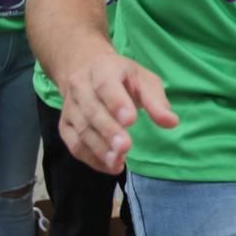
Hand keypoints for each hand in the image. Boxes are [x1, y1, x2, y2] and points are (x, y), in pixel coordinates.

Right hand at [58, 53, 178, 174]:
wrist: (85, 69)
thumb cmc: (122, 77)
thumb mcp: (143, 80)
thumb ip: (156, 100)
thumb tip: (171, 122)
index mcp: (102, 69)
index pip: (106, 85)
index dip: (116, 103)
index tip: (131, 120)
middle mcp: (80, 86)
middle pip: (91, 111)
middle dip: (108, 131)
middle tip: (125, 147)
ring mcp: (70, 107)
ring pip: (81, 130)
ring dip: (100, 149)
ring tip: (119, 162)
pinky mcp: (64, 125)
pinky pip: (74, 145)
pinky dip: (91, 159)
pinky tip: (110, 166)